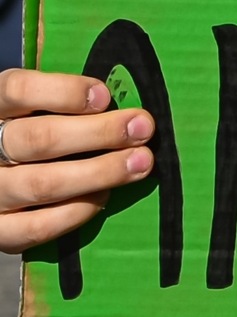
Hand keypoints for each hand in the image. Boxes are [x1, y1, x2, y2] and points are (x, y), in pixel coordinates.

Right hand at [0, 68, 155, 253]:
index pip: (17, 89)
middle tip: (142, 128)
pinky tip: (104, 195)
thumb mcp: (35, 106)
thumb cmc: (32, 129)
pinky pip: (36, 227)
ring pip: (42, 184)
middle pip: (38, 139)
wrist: (3, 177)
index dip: (63, 91)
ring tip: (140, 163)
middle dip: (98, 133)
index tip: (105, 97)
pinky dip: (76, 211)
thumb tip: (115, 97)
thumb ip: (62, 99)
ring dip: (100, 172)